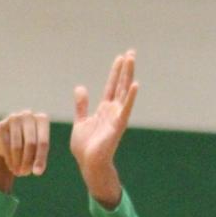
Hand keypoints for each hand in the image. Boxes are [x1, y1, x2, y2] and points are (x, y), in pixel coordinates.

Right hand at [0, 111, 50, 194]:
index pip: (43, 142)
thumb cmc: (27, 146)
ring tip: (19, 172)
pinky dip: (10, 160)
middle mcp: (28, 115)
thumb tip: (38, 171)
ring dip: (18, 162)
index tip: (37, 173)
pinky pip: (6, 147)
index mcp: (42, 120)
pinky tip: (12, 165)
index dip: (40, 158)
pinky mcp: (1, 126)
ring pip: (17, 146)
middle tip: (25, 173)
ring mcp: (13, 118)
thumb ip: (40, 160)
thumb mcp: (37, 152)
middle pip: (30, 143)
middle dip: (27, 161)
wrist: (6, 138)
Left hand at [70, 49, 137, 206]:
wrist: (88, 164)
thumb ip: (82, 106)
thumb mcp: (80, 122)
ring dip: (128, 75)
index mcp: (103, 110)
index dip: (115, 72)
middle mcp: (112, 111)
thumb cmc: (85, 148)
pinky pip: (126, 109)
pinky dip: (131, 97)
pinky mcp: (118, 125)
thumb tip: (80, 87)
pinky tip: (136, 84)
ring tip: (132, 59)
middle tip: (131, 52)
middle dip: (125, 69)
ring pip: (124, 92)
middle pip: (120, 85)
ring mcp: (116, 117)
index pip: (111, 86)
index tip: (120, 57)